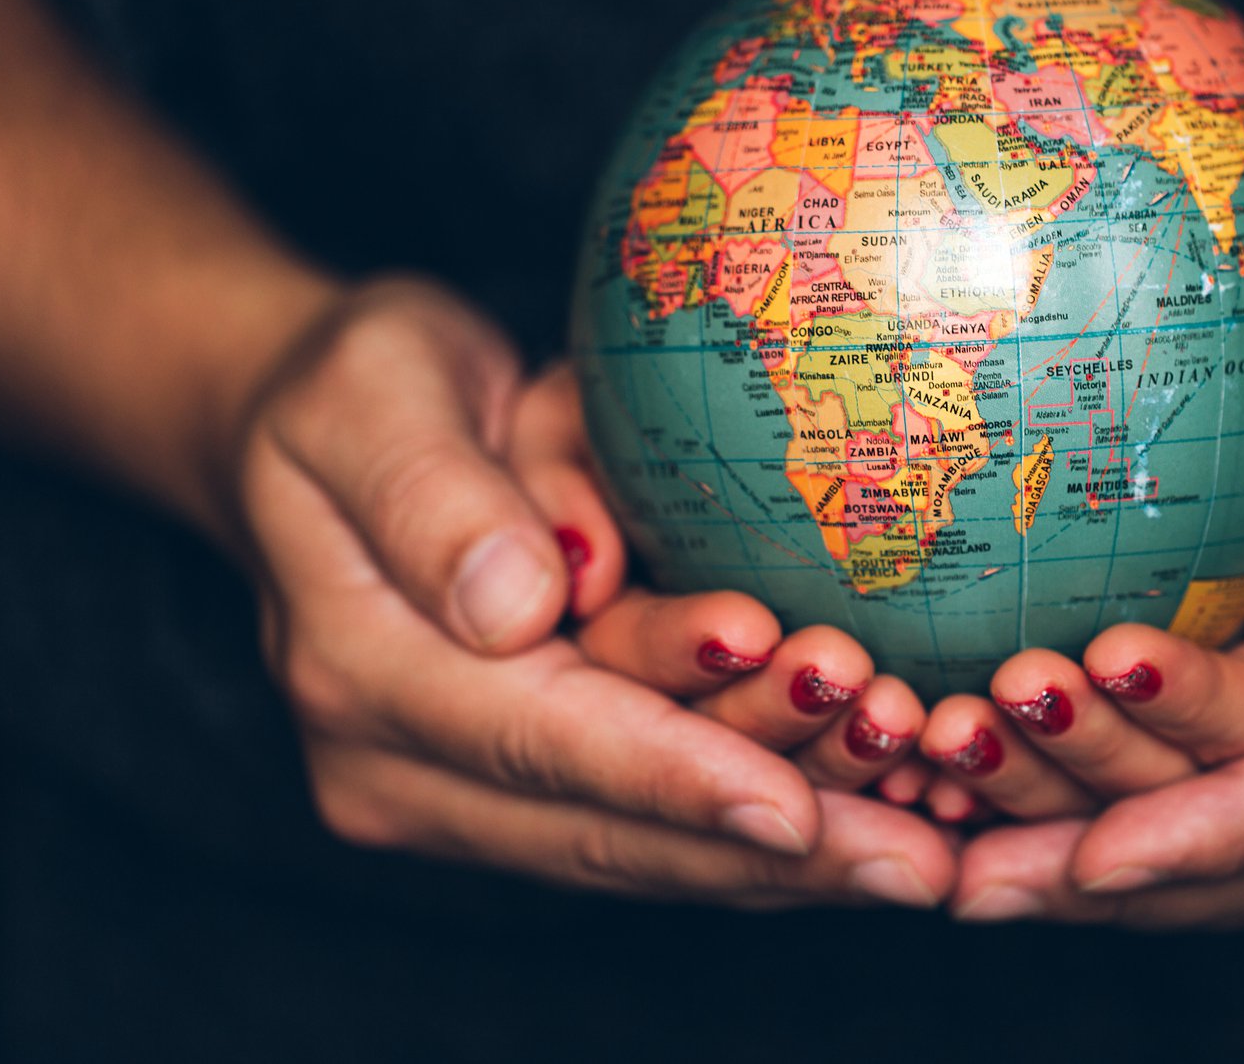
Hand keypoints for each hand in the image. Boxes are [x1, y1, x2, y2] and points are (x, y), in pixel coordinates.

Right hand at [237, 277, 949, 907]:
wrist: (321, 436)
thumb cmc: (358, 388)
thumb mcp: (372, 390)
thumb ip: (433, 495)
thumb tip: (523, 606)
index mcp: (363, 670)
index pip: (543, 738)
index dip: (674, 775)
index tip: (795, 808)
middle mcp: (402, 764)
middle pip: (611, 825)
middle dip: (771, 845)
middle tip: (919, 855)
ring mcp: (460, 790)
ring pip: (647, 845)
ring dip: (788, 850)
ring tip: (922, 836)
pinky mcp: (521, 786)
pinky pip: (655, 819)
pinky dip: (765, 828)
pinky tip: (876, 827)